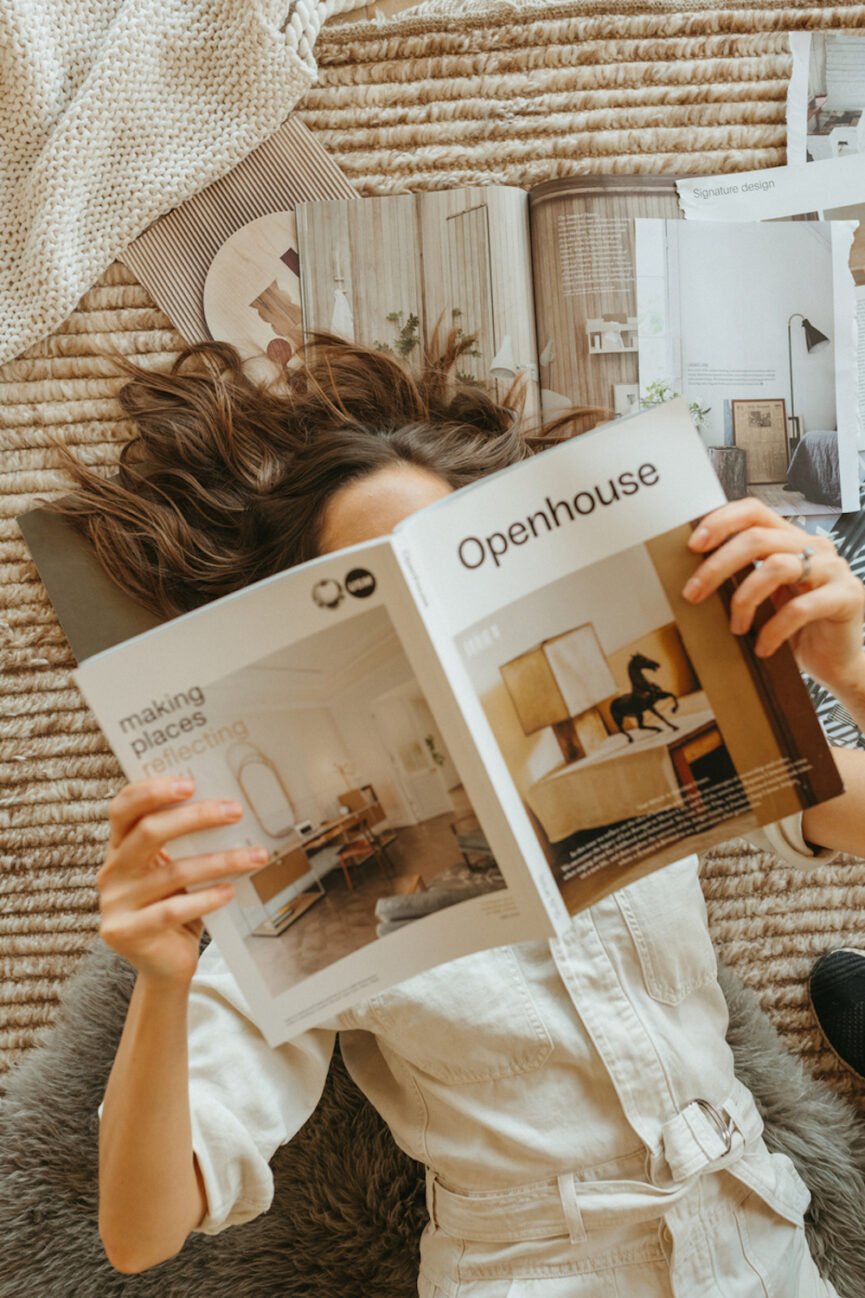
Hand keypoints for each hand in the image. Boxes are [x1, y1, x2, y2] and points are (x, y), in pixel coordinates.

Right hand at [98, 778, 265, 985]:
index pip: (123, 807)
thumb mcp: (174, 870)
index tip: (190, 783)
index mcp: (119, 847)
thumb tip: (228, 805)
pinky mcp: (127, 933)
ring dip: (221, 861)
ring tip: (256, 856)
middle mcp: (112, 871)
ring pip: (172, 872)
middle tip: (235, 811)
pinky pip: (172, 910)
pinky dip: (206, 898)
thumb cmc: (175, 906)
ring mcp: (115, 904)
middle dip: (196, 817)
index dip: (152, 791)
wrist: (165, 965)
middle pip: (149, 832)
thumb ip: (184, 843)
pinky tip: (230, 892)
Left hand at [683, 498, 864, 692]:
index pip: (754, 511)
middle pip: (757, 538)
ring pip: (775, 567)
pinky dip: (773, 630)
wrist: (835, 660)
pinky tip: (762, 647)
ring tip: (736, 628)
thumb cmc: (796, 628)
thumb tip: (693, 575)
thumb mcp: (765, 596)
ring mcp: (833, 569)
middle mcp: (814, 546)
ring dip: (744, 600)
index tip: (693, 546)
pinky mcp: (847, 596)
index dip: (721, 522)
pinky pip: (799, 608)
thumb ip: (743, 576)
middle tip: (693, 593)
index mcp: (791, 539)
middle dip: (718, 566)